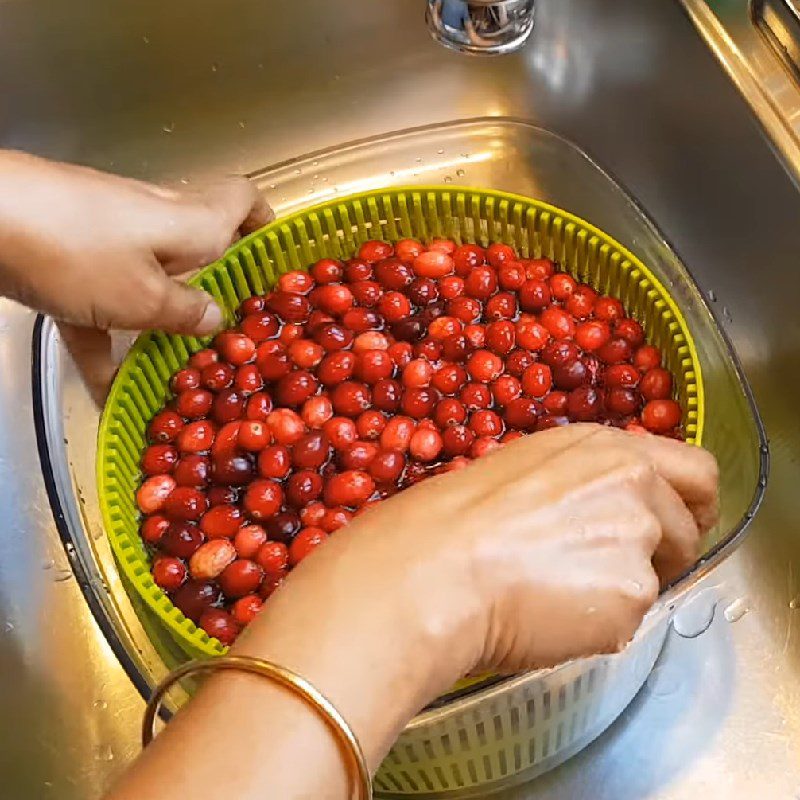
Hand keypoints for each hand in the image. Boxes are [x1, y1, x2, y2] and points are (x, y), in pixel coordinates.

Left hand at [0, 150, 271, 400]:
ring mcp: (113, 233)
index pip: (244, 200)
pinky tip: (105, 387)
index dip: (266, 227)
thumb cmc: (76, 251)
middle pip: (202, 250)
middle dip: (217, 293)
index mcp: (191, 222)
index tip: (275, 265)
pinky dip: (107, 339)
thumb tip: (215, 317)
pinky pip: (103, 301)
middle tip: (230, 335)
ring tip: (172, 373)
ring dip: (160, 326)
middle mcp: (158, 219)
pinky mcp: (73, 251)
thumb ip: (185, 312)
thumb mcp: (143, 299)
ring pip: (152, 281)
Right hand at [108, 425, 717, 799]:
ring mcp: (636, 536)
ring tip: (556, 592)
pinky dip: (599, 624)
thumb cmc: (445, 523)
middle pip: (695, 520)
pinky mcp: (630, 595)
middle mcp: (632, 480)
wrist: (425, 571)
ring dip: (623, 586)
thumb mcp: (516, 475)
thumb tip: (600, 513)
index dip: (686, 501)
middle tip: (632, 567)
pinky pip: (631, 618)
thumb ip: (577, 485)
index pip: (694, 467)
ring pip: (661, 573)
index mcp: (600, 445)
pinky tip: (547, 615)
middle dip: (674, 546)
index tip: (671, 522)